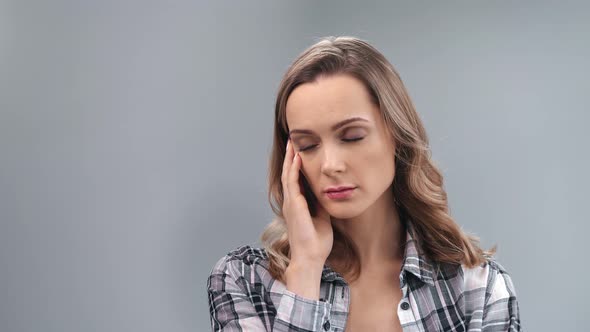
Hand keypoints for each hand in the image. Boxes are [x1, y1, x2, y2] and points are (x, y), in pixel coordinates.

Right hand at [281, 139, 332, 265]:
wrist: (310, 258)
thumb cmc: (316, 242)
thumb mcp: (322, 218)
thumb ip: (321, 205)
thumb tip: (327, 193)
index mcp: (298, 205)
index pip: (296, 180)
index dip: (297, 165)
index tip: (301, 151)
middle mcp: (291, 202)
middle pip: (288, 174)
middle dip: (291, 157)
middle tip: (293, 140)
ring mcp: (291, 203)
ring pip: (288, 175)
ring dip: (290, 158)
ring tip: (293, 143)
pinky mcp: (294, 205)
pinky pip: (292, 183)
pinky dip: (294, 169)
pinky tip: (297, 158)